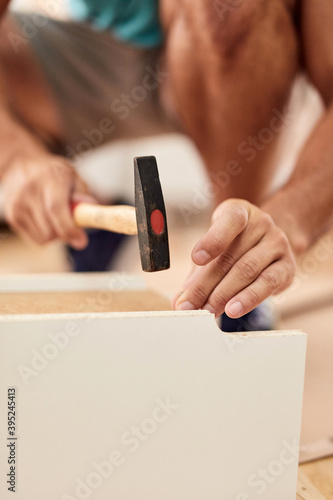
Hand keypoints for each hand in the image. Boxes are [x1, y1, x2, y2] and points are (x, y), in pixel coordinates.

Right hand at [1, 152, 95, 247]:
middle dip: (66, 233)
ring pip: (44, 238)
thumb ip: (83, 194)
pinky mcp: (12, 216)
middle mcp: (30, 190)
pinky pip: (36, 240)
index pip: (55, 208)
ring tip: (56, 218)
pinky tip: (45, 219)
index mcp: (49, 177)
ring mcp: (18, 204)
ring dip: (56, 234)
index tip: (81, 241)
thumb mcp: (73, 176)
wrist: (21, 165)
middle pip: (50, 229)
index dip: (69, 228)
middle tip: (73, 224)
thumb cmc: (53, 174)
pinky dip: (45, 235)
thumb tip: (90, 210)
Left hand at [173, 199, 295, 317]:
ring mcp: (277, 243)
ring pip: (248, 271)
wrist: (269, 241)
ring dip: (224, 295)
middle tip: (189, 305)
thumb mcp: (215, 248)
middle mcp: (261, 223)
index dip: (213, 240)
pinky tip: (233, 310)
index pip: (230, 220)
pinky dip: (248, 299)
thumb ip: (197, 272)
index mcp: (239, 211)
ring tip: (208, 311)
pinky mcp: (287, 266)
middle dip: (206, 284)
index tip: (196, 259)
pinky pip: (268, 283)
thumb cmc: (235, 244)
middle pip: (231, 256)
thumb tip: (180, 300)